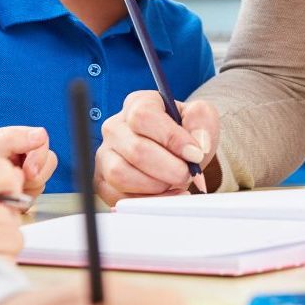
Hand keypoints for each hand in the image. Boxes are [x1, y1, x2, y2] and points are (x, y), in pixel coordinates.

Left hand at [0, 126, 57, 199]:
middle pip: (48, 158)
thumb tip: (41, 134)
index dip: (38, 155)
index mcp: (8, 138)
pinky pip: (37, 191)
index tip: (28, 170)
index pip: (40, 139)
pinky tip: (10, 196)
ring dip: (31, 185)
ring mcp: (21, 171)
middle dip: (37, 172)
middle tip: (22, 181)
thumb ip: (11, 140)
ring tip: (9, 189)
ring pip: (44, 175)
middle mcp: (18, 153)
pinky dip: (26, 196)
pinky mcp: (22, 188)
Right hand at [95, 91, 218, 205]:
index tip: (195, 154)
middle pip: (135, 149)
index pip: (144, 116)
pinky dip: (146, 200)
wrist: (180, 152)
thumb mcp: (202, 116)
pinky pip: (117, 196)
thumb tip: (197, 145)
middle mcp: (115, 127)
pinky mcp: (102, 180)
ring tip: (176, 182)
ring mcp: (105, 155)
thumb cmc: (187, 131)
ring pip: (121, 175)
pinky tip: (167, 194)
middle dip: (169, 168)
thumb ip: (201, 121)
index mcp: (138, 103)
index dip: (171, 138)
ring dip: (156, 186)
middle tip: (188, 174)